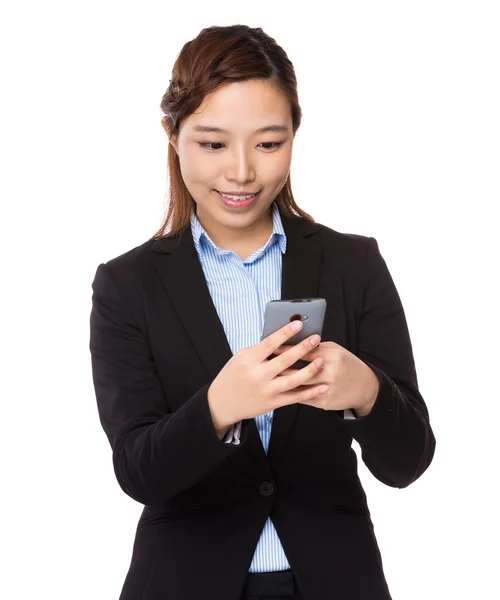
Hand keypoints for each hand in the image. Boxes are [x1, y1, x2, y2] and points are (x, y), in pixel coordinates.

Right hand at [207, 321, 328, 431]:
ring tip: (322, 360)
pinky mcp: (273, 403)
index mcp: (249, 360)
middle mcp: (259, 375)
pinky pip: (295, 397)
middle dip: (303, 348)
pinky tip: (322, 386)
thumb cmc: (232, 376)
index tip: (299, 324)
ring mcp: (267, 390)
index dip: (286, 332)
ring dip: (310, 370)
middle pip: (286, 360)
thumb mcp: (240, 358)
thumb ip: (260, 349)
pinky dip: (310, 392)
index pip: (271, 343)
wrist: (222, 403)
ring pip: (294, 380)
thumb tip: (282, 338)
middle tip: (316, 338)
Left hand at [272, 341, 378, 415]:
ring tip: (268, 376)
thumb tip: (295, 341)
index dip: (285, 349)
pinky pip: (302, 398)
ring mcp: (326, 390)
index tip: (272, 347)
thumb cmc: (347, 364)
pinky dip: (290, 392)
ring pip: (297, 386)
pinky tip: (279, 388)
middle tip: (264, 362)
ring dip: (281, 381)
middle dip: (279, 366)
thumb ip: (317, 347)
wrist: (365, 388)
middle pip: (297, 370)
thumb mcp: (335, 350)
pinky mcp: (324, 403)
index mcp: (331, 357)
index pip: (303, 351)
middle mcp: (329, 373)